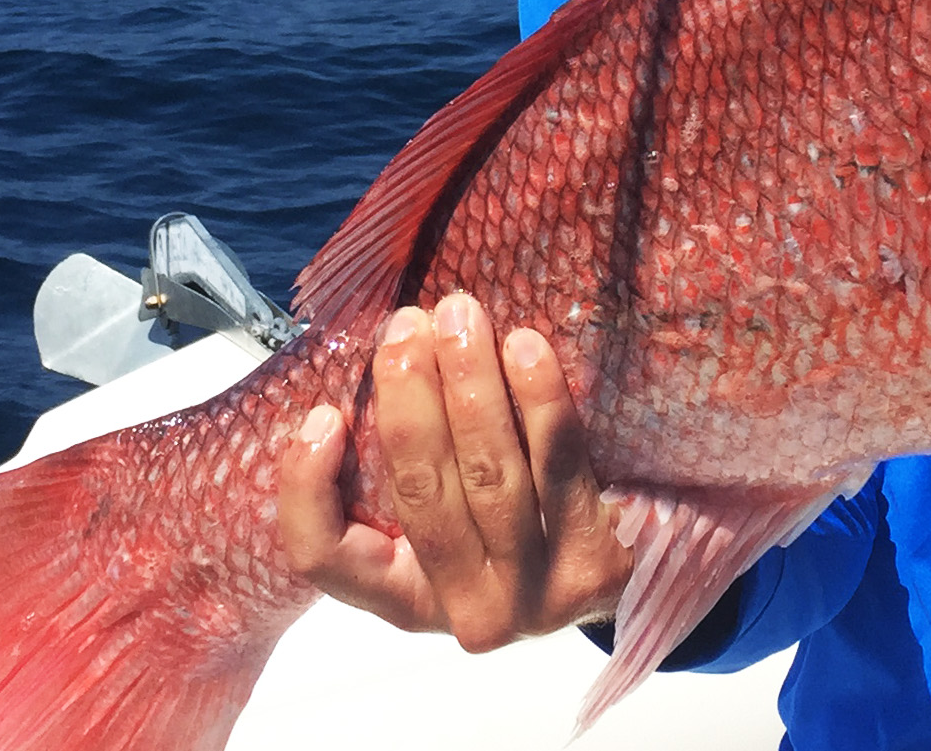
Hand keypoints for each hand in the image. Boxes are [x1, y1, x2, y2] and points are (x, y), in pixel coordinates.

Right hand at [277, 293, 632, 651]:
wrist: (620, 567)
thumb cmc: (520, 523)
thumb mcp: (449, 512)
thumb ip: (405, 464)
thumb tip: (380, 364)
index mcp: (404, 599)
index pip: (324, 557)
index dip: (309, 487)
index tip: (324, 413)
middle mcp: (462, 613)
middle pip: (419, 493)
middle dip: (408, 395)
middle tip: (407, 326)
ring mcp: (530, 599)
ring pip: (489, 475)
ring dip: (471, 383)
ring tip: (461, 318)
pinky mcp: (591, 571)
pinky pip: (559, 468)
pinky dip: (539, 401)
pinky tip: (526, 348)